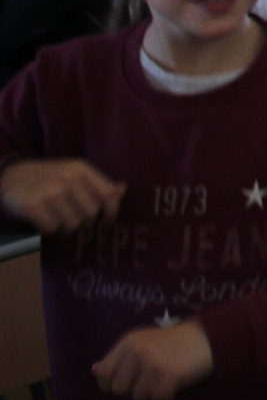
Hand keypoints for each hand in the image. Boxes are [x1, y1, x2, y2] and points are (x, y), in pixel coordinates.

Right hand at [0, 159, 124, 232]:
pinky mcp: (32, 206)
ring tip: (59, 221)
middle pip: (91, 214)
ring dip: (66, 228)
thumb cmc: (49, 178)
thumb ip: (99, 183)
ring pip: (73, 225)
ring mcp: (49, 192)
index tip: (106, 221)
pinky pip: (53, 229)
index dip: (111, 212)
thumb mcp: (74, 174)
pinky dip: (50, 230)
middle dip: (84, 223)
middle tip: (74, 220)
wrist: (11, 176)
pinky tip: (45, 222)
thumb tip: (122, 189)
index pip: (108, 195)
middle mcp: (68, 178)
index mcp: (81, 169)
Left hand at [93, 322, 213, 399]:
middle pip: (119, 389)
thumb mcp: (143, 342)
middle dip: (134, 388)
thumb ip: (119, 357)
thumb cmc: (174, 342)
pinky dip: (167, 397)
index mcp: (128, 341)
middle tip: (152, 377)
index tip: (130, 379)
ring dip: (152, 393)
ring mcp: (153, 364)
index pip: (103, 374)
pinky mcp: (168, 376)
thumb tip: (95, 370)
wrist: (209, 338)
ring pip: (139, 397)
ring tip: (166, 378)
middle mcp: (137, 351)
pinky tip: (175, 384)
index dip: (113, 382)